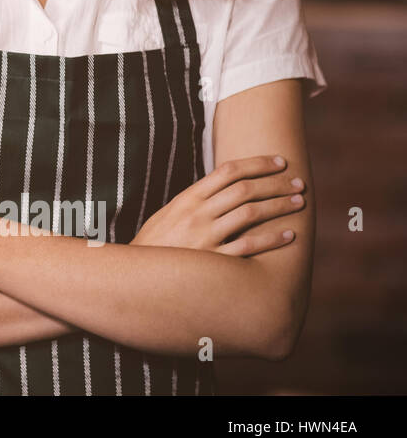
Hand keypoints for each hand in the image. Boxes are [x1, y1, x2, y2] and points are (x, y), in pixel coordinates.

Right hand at [131, 154, 304, 256]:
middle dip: (276, 184)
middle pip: (245, 190)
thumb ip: (195, 200)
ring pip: (251, 214)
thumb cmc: (156, 244)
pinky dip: (272, 239)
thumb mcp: (169, 214)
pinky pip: (249, 246)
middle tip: (299, 183)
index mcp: (188, 198)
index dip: (257, 163)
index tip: (279, 162)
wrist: (137, 275)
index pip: (228, 171)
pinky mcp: (213, 261)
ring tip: (299, 203)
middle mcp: (198, 213)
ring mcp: (205, 237)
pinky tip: (290, 235)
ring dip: (279, 206)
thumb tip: (224, 187)